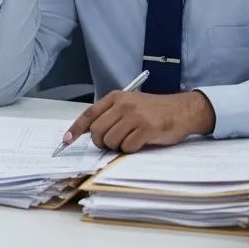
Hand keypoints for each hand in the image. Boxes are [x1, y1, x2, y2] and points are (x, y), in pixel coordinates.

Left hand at [62, 90, 215, 153]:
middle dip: (101, 142)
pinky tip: (140, 142)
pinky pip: (127, 148)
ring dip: (117, 147)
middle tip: (113, 143)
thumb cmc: (154, 110)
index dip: (76, 129)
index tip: (66, 141)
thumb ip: (111, 114)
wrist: (182, 110)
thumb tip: (90, 133)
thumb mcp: (130, 104)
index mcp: (116, 97)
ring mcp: (134, 117)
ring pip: (110, 141)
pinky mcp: (146, 129)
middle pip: (97, 131)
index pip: (89, 114)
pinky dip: (131, 150)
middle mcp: (123, 105)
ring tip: (130, 139)